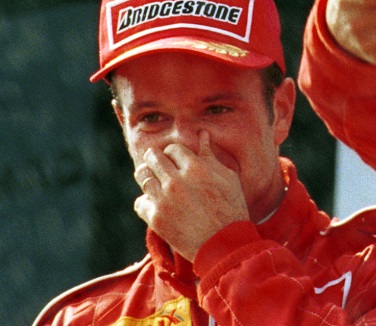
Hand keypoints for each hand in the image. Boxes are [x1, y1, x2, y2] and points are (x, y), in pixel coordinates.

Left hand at [133, 131, 248, 261]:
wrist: (223, 244)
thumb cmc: (231, 208)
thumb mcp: (228, 178)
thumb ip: (211, 156)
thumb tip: (202, 135)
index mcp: (196, 168)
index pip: (173, 148)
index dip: (175, 152)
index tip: (177, 158)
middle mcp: (176, 181)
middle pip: (154, 158)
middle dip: (156, 158)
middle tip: (159, 163)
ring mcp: (164, 200)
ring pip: (142, 176)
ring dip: (148, 175)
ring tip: (154, 180)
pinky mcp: (156, 218)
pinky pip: (140, 202)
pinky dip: (145, 201)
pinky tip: (155, 202)